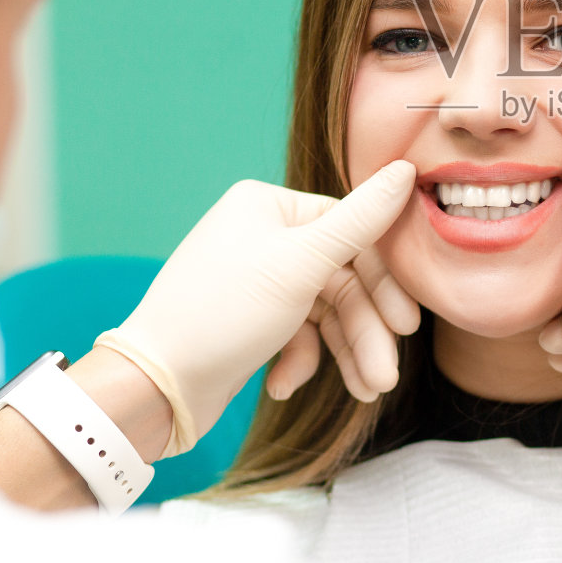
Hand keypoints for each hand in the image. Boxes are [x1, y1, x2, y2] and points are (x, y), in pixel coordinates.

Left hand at [93, 161, 415, 458]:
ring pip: (324, 312)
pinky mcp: (250, 319)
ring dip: (345, 353)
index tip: (407, 324)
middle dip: (364, 331)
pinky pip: (297, 333)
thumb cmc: (223, 314)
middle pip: (341, 279)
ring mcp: (256, 278)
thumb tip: (407, 169)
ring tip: (363, 393)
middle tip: (385, 377)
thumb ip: (360, 221)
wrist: (154, 387)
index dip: (383, 282)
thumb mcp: (301, 264)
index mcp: (269, 206)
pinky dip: (301, 360)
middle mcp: (261, 235)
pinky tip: (282, 386)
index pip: (351, 232)